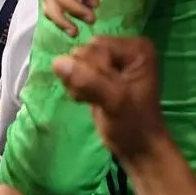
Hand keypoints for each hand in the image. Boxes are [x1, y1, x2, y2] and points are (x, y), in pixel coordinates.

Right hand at [54, 36, 169, 163]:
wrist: (137, 148)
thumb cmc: (133, 124)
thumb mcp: (114, 101)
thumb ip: (88, 81)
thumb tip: (57, 62)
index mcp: (136, 49)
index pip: (96, 46)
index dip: (93, 70)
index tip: (106, 92)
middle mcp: (124, 49)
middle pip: (85, 52)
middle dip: (84, 76)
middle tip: (98, 97)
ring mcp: (112, 60)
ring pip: (76, 61)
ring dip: (77, 83)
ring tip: (93, 99)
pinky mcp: (100, 73)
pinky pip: (74, 70)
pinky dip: (76, 86)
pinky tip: (88, 99)